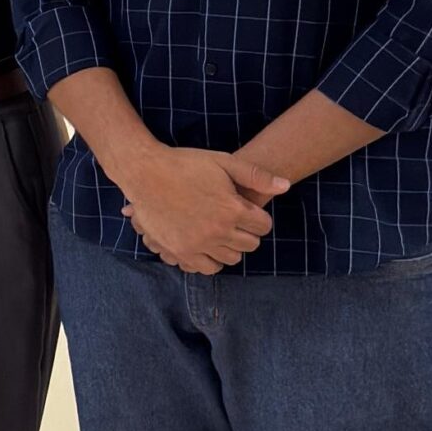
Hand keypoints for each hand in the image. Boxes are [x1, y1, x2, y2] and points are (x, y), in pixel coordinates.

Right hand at [115, 146, 288, 273]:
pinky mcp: (181, 252)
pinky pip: (209, 268)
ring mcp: (199, 244)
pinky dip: (212, 259)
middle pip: (251, 244)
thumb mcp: (224, 162)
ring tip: (220, 231)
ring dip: (231, 247)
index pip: (264, 226)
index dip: (258, 218)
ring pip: (232, 258)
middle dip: (247, 233)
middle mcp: (219, 230)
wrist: (145, 172)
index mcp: (232, 209)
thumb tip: (286, 186)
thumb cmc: (186, 164)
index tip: (248, 211)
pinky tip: (207, 243)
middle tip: (234, 220)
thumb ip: (256, 175)